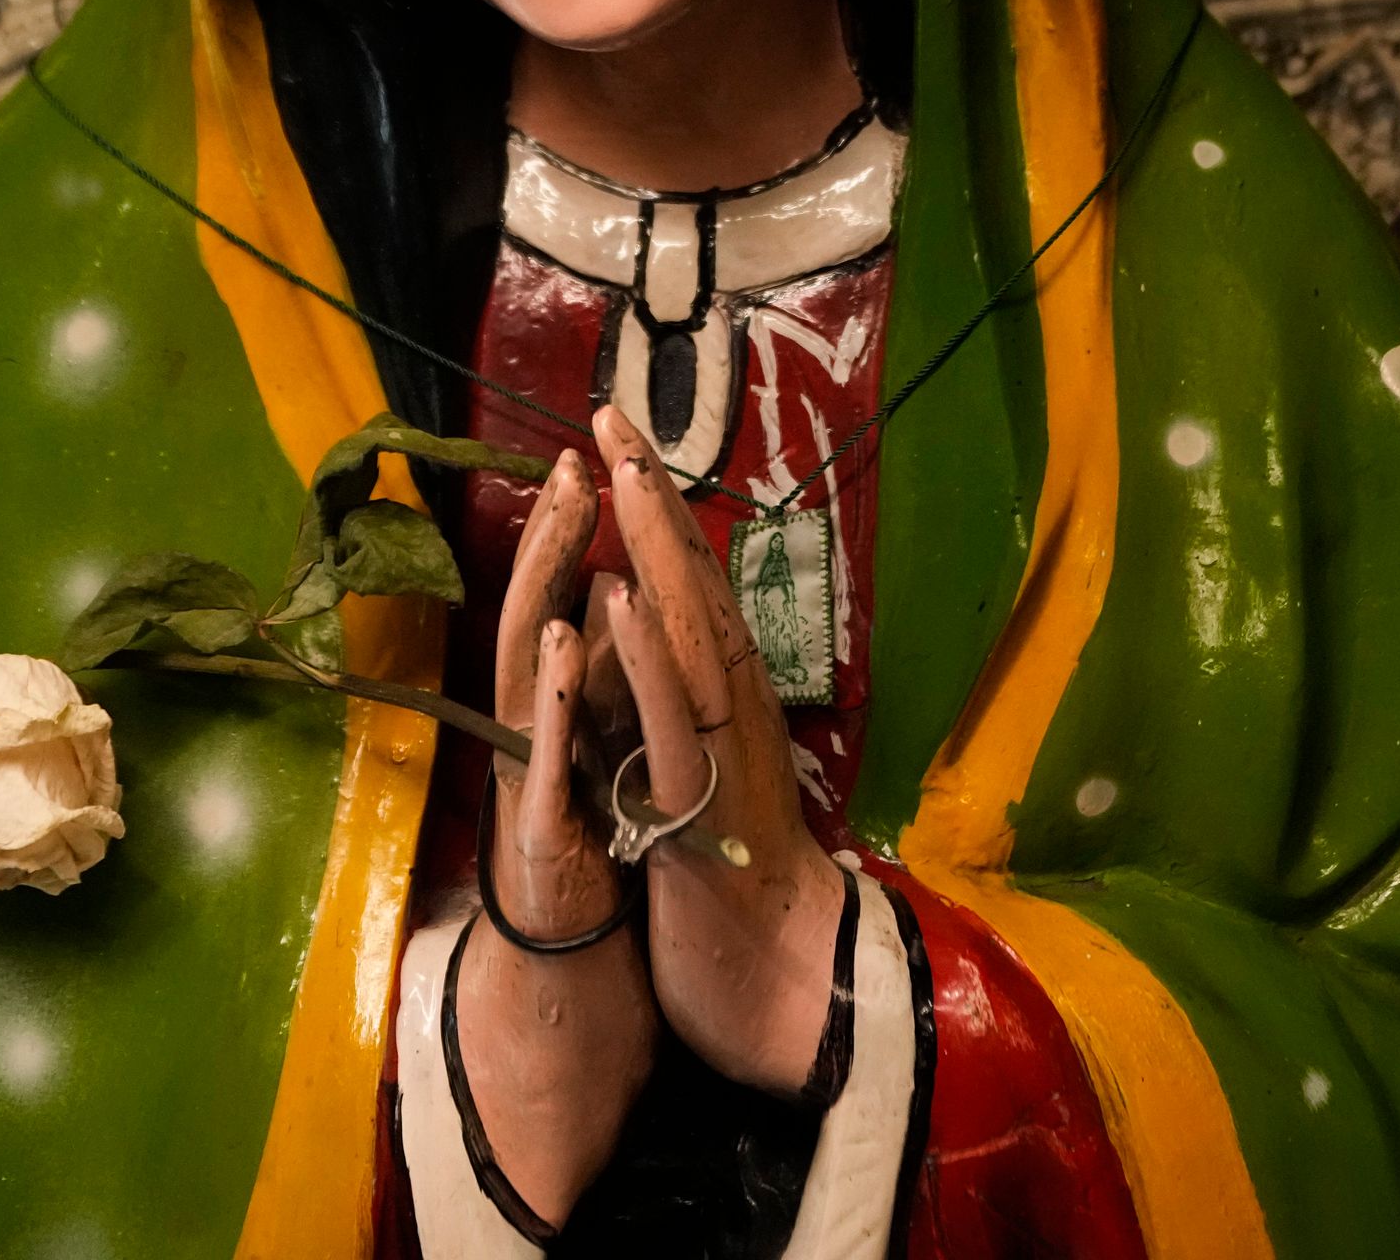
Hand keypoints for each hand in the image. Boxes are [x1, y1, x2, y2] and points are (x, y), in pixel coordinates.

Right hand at [451, 448, 656, 1223]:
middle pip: (528, 613)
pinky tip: (562, 642)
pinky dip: (555, 697)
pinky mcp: (546, 830)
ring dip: (541, 592)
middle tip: (573, 460)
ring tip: (565, 520)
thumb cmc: (584, 848)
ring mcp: (528, 776)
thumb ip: (592, 682)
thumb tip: (605, 603)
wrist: (567, 967)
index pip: (550, 601)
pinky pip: (547, 753)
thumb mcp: (594, 749)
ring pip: (525, 671)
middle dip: (551, 537)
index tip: (591, 455)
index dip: (567, 532)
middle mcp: (525, 730)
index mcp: (545, 710)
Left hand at [595, 406, 847, 1095]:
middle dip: (650, 496)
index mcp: (730, 704)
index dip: (656, 512)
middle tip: (612, 410)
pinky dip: (646, 653)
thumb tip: (670, 647)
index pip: (693, 589)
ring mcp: (721, 750)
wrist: (787, 988)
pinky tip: (621, 594)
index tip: (618, 437)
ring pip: (689, 631)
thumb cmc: (742, 888)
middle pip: (694, 584)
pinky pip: (672, 717)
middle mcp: (735, 709)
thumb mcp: (708, 779)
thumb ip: (695, 713)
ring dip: (654, 545)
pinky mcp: (699, 805)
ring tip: (620, 465)